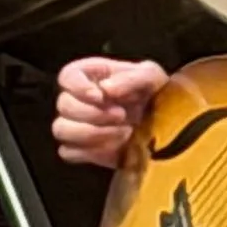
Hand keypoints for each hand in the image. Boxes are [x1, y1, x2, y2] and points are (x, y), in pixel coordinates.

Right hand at [54, 54, 165, 170]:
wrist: (166, 127)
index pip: (67, 75)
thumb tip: (106, 88)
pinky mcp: (81, 149)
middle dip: (92, 112)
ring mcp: (78, 125)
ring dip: (90, 133)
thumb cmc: (156, 94)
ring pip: (61, 129)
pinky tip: (113, 146)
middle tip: (121, 115)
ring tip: (122, 132)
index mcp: (94, 76)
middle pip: (64, 104)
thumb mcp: (152, 77)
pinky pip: (67, 151)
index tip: (99, 96)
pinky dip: (89, 150)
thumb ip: (132, 77)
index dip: (78, 86)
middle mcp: (81, 99)